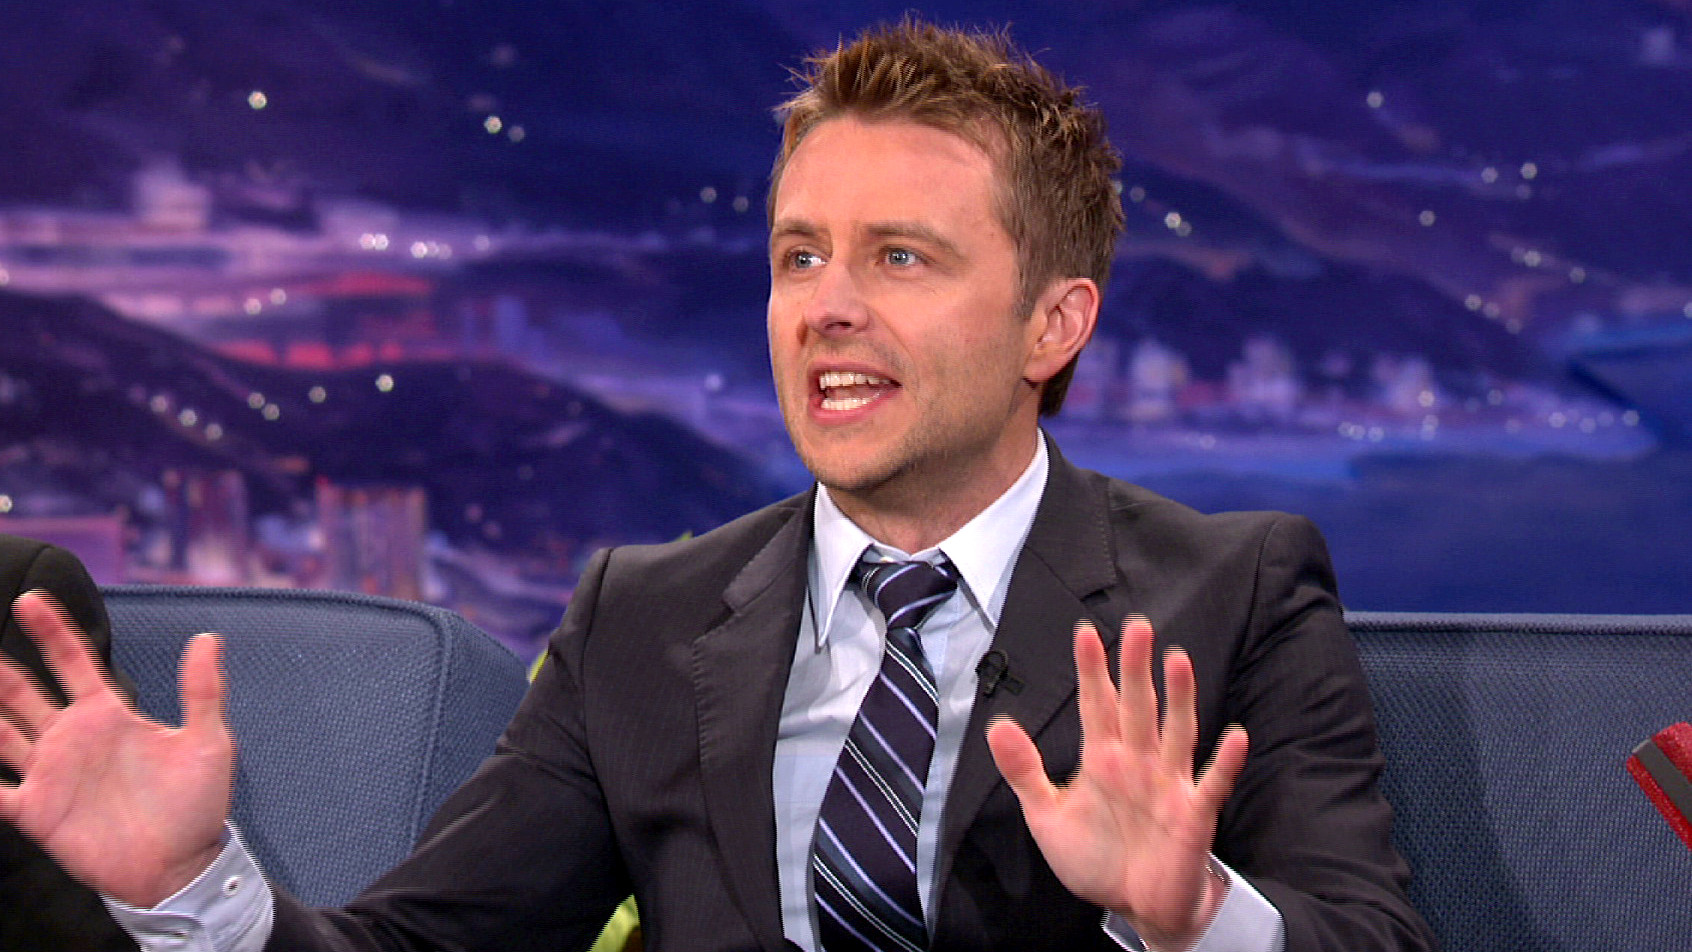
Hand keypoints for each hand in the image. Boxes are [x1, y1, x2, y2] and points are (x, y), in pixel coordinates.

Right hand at [0, 591, 233, 907]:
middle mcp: (72, 737)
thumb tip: (209, 638)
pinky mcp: (36, 812)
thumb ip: (203, 691)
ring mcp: (50, 773)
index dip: (52, 629)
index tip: (31, 597)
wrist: (181, 865)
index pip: (73, 661)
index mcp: (108, 713)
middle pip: (22, 692)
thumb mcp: (207, 742)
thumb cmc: (196, 804)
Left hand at [986, 616, 1247, 949]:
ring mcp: (1169, 784)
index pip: (1097, 704)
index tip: (1084, 633)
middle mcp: (1138, 762)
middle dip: (1135, 668)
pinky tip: (1234, 737)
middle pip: (1137, 707)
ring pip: (1175, 732)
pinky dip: (1225, 762)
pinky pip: (1211, 785)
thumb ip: (1025, 772)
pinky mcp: (1193, 815)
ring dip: (1179, 698)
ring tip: (1177, 661)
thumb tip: (996, 726)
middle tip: (1137, 627)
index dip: (1092, 670)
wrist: (1135, 909)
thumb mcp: (1048, 816)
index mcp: (1104, 758)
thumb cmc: (1098, 860)